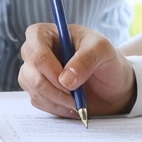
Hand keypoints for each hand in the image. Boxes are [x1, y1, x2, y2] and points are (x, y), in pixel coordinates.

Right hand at [17, 22, 136, 116]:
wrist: (111, 85)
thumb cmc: (106, 59)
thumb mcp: (103, 51)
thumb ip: (86, 60)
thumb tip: (65, 80)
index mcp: (48, 33)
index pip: (34, 47)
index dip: (48, 67)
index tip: (68, 81)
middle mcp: (36, 51)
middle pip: (30, 72)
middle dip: (54, 88)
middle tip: (75, 96)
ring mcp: (34, 71)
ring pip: (33, 89)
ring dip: (56, 100)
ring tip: (77, 101)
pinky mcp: (37, 90)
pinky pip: (38, 101)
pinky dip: (56, 107)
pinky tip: (72, 105)